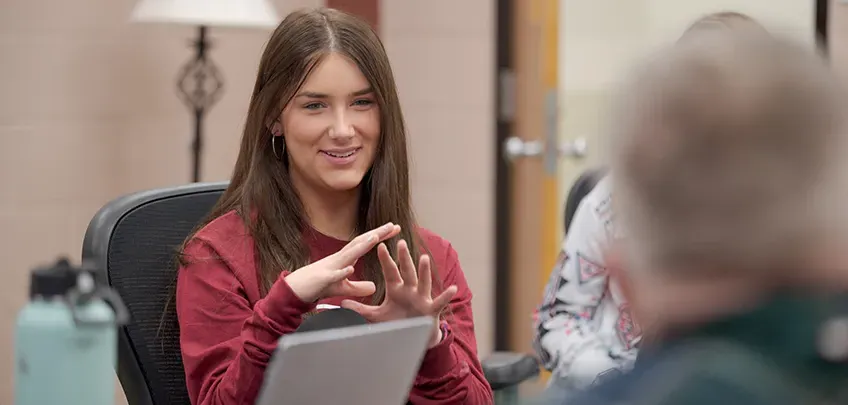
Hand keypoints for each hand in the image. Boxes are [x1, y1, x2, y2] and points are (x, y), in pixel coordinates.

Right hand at [285, 222, 400, 302]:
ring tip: (375, 238)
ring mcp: (331, 267)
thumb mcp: (343, 288)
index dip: (380, 236)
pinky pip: (333, 276)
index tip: (395, 229)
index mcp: (345, 259)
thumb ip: (358, 287)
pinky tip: (350, 269)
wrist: (295, 290)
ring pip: (348, 255)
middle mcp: (339, 259)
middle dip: (376, 234)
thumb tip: (374, 287)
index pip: (365, 244)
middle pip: (360, 243)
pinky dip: (341, 272)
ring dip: (361, 246)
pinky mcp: (322, 280)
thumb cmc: (319, 285)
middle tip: (393, 225)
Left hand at [341, 240, 457, 346]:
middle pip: (407, 271)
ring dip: (424, 271)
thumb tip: (343, 303)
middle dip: (404, 258)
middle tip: (400, 242)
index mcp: (396, 288)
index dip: (385, 259)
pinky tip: (452, 288)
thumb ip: (361, 309)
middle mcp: (410, 290)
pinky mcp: (431, 309)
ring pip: (423, 282)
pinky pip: (440, 302)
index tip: (379, 245)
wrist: (413, 336)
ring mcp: (422, 298)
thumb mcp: (377, 316)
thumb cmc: (397, 322)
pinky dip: (446, 295)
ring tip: (424, 258)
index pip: (390, 271)